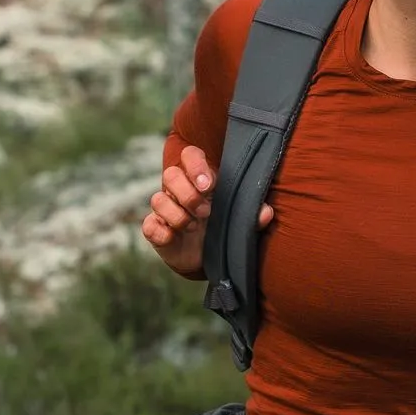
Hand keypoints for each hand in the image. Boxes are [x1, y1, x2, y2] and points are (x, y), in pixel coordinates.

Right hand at [140, 144, 273, 276]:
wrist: (207, 258)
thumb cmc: (223, 228)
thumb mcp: (239, 221)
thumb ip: (253, 215)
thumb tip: (266, 212)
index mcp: (200, 180)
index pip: (190, 156)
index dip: (195, 165)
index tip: (208, 185)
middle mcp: (179, 190)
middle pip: (170, 174)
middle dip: (188, 194)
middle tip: (206, 213)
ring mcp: (165, 209)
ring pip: (158, 199)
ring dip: (177, 215)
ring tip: (194, 227)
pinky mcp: (155, 229)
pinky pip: (149, 225)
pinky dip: (161, 232)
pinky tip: (173, 238)